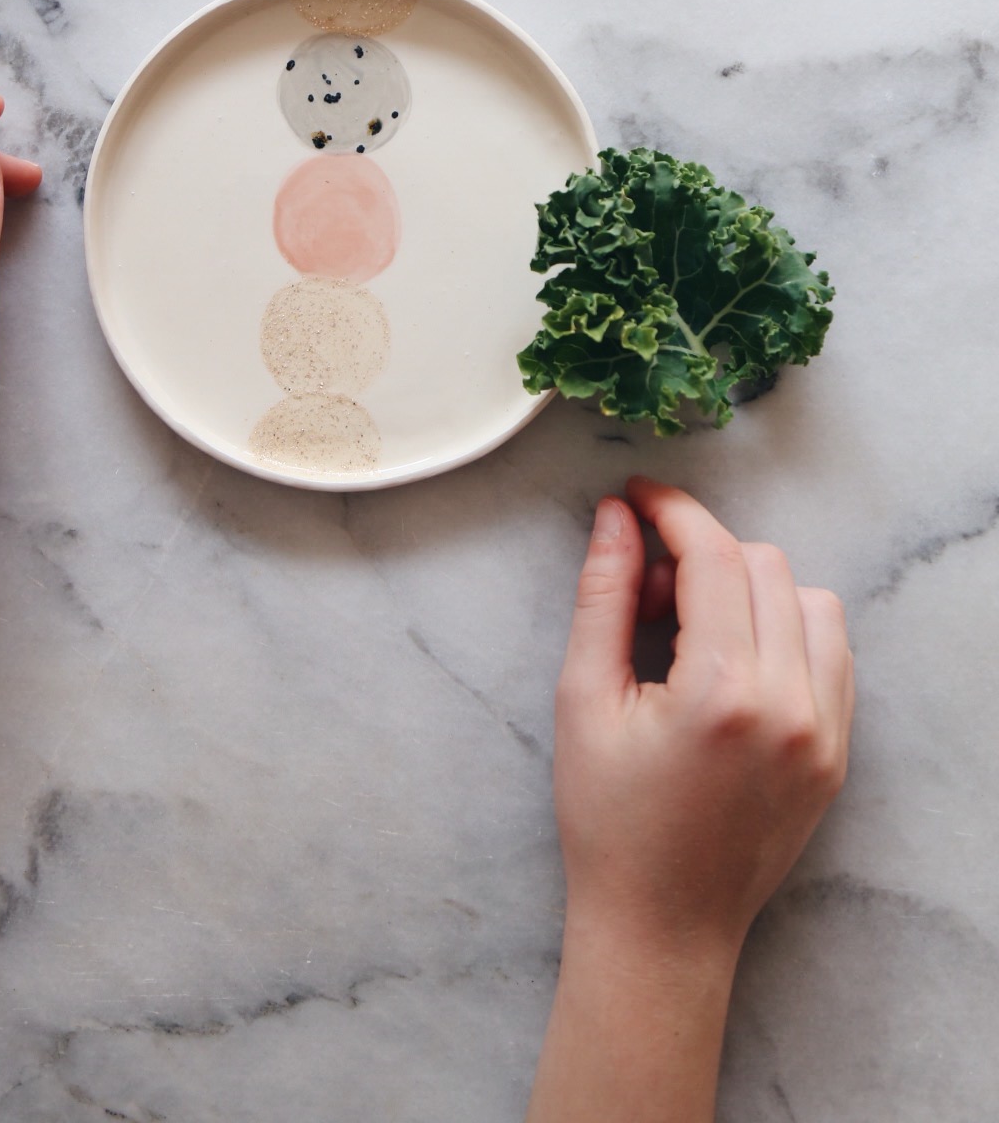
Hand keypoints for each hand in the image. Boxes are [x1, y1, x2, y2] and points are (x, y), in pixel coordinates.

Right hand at [555, 476, 853, 968]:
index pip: (714, 557)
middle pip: (763, 565)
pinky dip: (787, 631)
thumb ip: (604, 596)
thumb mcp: (584, 700)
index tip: (636, 497)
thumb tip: (615, 517)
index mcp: (724, 692)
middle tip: (646, 593)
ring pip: (810, 600)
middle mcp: (791, 706)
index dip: (672, 511)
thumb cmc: (609, 821)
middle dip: (700, 555)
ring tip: (693, 632)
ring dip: (752, 589)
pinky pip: (832, 653)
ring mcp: (825, 733)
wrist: (661, 925)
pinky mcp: (838, 753)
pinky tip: (733, 661)